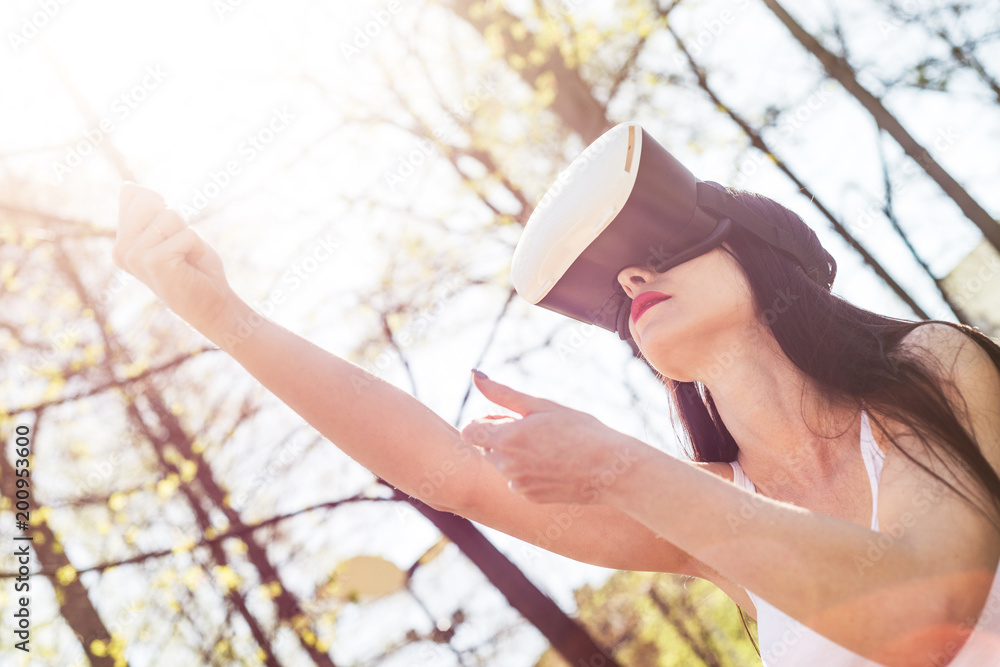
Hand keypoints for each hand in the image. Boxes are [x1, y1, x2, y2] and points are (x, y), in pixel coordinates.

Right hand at [112, 182, 235, 335]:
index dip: (162, 207)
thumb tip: (129, 186)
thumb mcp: (171, 232)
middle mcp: (121, 250)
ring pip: (170, 217)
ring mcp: (134, 257)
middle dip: (175, 219)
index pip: (134, 195)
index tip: (170, 235)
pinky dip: (196, 246)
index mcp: (122, 241)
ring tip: (186, 257)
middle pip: (148, 201)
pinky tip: (190, 265)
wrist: (212, 304)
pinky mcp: (153, 262)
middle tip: (180, 246)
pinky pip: (185, 234)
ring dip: (188, 235)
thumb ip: (149, 210)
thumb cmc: (194, 267)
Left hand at [461, 372, 643, 504]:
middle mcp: (506, 466)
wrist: (610, 471)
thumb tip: (474, 375)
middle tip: (535, 428)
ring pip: (502, 465)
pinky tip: (555, 464)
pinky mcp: (531, 498)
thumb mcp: (542, 406)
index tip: (506, 417)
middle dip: (501, 436)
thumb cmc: (580, 431)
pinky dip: (528, 471)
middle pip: (486, 448)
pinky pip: (518, 481)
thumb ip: (503, 393)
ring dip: (515, 454)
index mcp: (506, 439)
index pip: (469, 431)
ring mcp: (518, 485)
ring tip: (549, 446)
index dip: (484, 421)